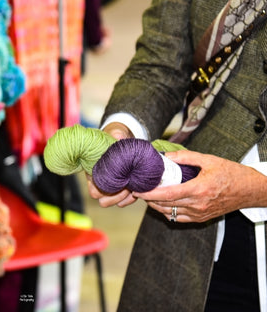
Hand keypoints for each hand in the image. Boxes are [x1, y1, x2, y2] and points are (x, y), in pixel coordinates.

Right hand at [86, 122, 136, 207]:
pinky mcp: (123, 190)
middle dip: (116, 196)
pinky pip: (124, 202)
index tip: (117, 181)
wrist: (124, 140)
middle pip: (102, 201)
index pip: (94, 190)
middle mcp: (101, 182)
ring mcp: (112, 188)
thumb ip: (116, 135)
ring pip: (113, 203)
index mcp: (94, 172)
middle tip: (127, 185)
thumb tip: (119, 136)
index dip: (105, 190)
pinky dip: (131, 199)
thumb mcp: (115, 133)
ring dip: (123, 198)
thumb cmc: (116, 137)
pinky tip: (136, 189)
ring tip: (132, 187)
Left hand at [133, 150, 266, 222]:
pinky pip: (179, 218)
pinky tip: (162, 204)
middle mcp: (198, 204)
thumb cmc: (231, 173)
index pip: (168, 194)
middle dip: (149, 199)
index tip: (137, 190)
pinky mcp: (201, 218)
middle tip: (138, 190)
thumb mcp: (209, 160)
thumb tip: (167, 156)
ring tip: (147, 196)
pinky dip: (167, 212)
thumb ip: (186, 157)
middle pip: (165, 205)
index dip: (150, 194)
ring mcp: (199, 214)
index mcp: (199, 189)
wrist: (249, 190)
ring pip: (170, 213)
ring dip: (156, 205)